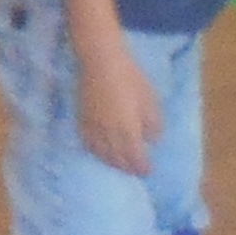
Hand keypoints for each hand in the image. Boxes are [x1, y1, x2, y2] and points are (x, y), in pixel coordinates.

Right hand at [77, 43, 164, 175]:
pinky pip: (88, 143)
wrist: (100, 62)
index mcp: (128, 131)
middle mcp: (109, 135)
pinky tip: (99, 152)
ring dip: (112, 163)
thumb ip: (153, 123)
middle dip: (128, 168)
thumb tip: (153, 140)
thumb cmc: (130, 78)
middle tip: (135, 172)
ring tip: (119, 166)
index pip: (135, 157)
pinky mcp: (82, 120)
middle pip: (118, 159)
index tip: (147, 172)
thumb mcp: (150, 99)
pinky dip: (95, 152)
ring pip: (102, 154)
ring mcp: (94, 129)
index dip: (142, 167)